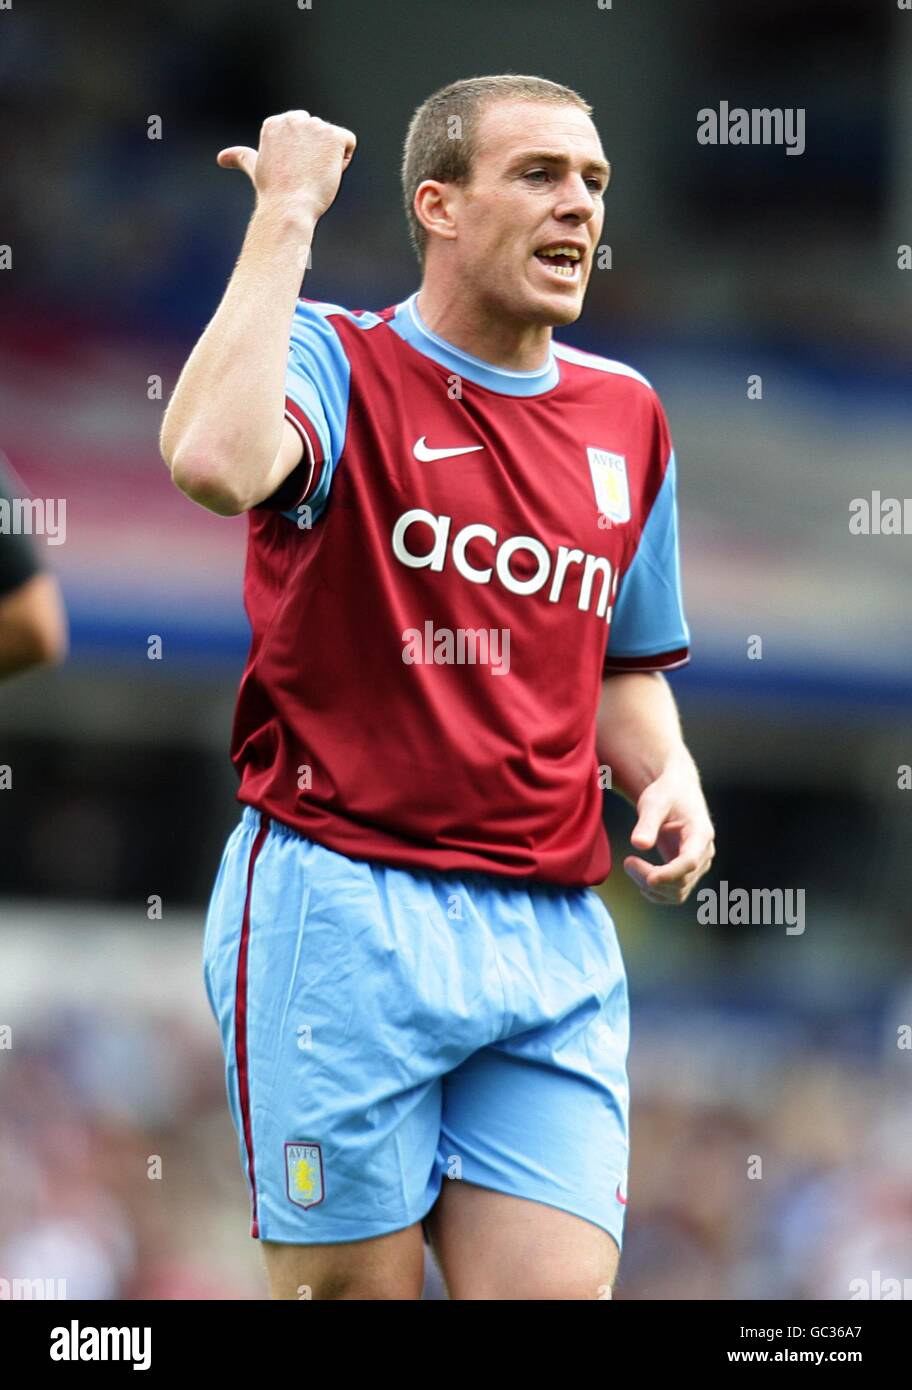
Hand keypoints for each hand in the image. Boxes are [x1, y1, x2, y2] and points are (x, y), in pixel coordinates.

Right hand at [217, 110, 356, 223]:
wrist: (288, 208)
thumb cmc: (273, 194)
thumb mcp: (256, 169)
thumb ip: (242, 157)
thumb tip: (221, 158)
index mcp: (274, 123)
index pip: (302, 134)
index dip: (301, 156)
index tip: (292, 172)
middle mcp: (293, 119)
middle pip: (319, 135)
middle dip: (316, 156)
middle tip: (302, 176)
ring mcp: (313, 125)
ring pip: (333, 141)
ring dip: (328, 160)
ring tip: (313, 176)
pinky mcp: (332, 135)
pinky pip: (349, 143)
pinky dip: (343, 160)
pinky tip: (327, 172)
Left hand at [623, 763, 714, 905]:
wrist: (676, 793)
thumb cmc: (666, 794)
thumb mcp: (654, 802)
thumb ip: (647, 823)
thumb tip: (639, 845)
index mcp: (700, 833)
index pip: (690, 862)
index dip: (670, 874)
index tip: (648, 879)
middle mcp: (704, 853)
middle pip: (681, 880)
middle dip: (651, 877)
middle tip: (627, 862)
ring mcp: (698, 865)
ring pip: (678, 892)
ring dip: (651, 888)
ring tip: (631, 866)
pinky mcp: (688, 872)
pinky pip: (676, 893)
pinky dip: (657, 893)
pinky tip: (641, 878)